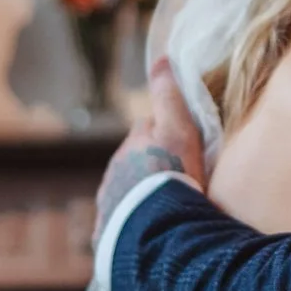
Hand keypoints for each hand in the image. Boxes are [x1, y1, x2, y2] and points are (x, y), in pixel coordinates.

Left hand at [94, 59, 205, 244]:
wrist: (154, 230)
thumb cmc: (171, 175)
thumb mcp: (178, 129)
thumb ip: (168, 95)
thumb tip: (162, 58)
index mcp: (133, 144)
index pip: (147, 128)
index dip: (164, 131)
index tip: (182, 143)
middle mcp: (115, 170)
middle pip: (135, 160)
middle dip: (150, 165)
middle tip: (177, 178)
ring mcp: (109, 201)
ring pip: (126, 191)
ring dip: (141, 195)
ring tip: (166, 209)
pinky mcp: (107, 232)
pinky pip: (121, 223)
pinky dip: (133, 223)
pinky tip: (149, 232)